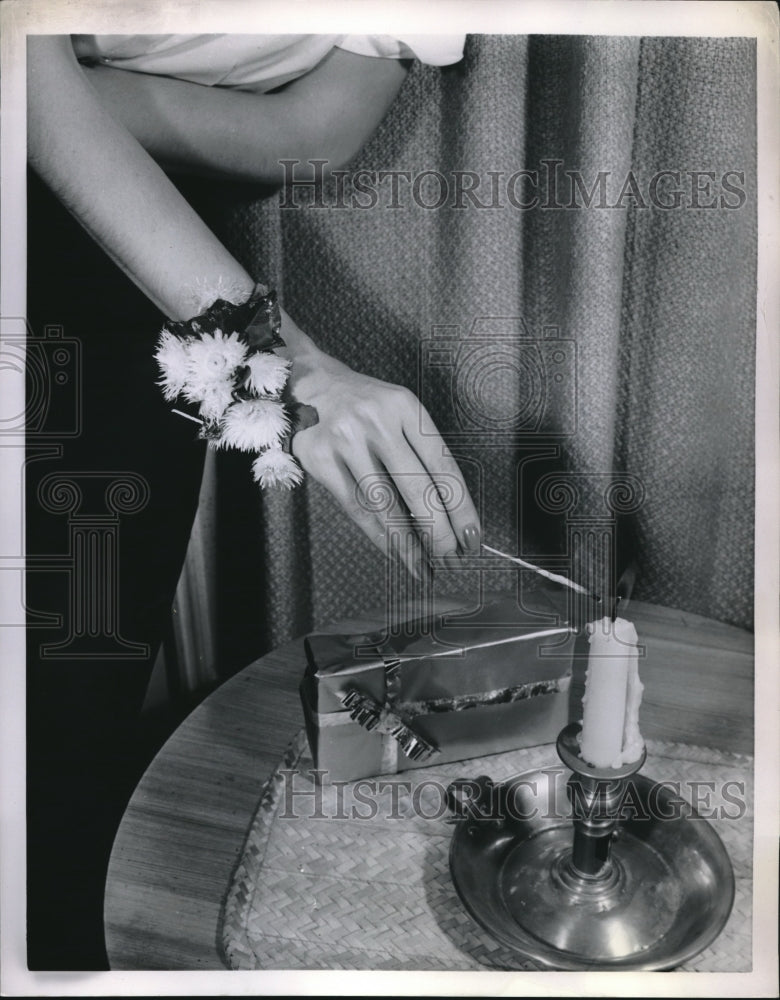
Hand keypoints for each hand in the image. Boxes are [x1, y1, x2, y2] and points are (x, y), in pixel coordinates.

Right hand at [287, 343, 480, 577]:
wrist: (311, 385)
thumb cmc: (367, 408)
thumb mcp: (400, 415)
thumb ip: (421, 455)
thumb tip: (447, 515)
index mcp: (405, 407)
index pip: (443, 465)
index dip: (461, 507)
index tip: (472, 537)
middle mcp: (376, 421)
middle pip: (417, 488)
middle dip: (438, 532)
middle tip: (451, 558)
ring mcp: (345, 439)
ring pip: (384, 504)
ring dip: (407, 543)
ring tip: (423, 566)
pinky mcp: (319, 459)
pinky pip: (355, 507)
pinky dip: (378, 534)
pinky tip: (393, 550)